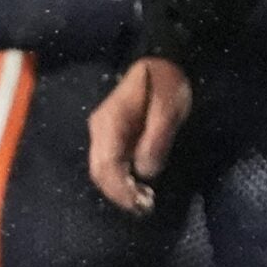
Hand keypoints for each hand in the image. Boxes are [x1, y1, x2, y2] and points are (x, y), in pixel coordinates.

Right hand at [89, 56, 191, 215]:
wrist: (160, 58)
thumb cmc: (165, 83)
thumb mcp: (168, 109)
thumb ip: (156, 139)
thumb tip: (146, 172)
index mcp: (109, 124)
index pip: (105, 166)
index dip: (119, 190)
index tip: (140, 205)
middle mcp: (100, 130)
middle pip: (99, 171)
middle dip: (118, 193)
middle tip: (145, 208)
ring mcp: (104, 131)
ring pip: (102, 168)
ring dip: (119, 188)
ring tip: (143, 199)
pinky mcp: (113, 133)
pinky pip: (110, 161)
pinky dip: (121, 178)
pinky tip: (138, 183)